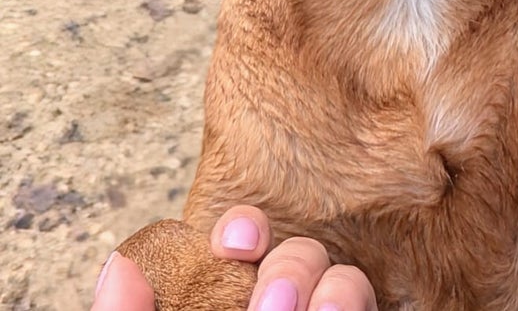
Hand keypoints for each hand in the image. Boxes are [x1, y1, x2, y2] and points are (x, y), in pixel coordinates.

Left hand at [91, 206, 377, 310]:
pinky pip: (380, 307)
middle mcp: (283, 304)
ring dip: (340, 288)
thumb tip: (122, 263)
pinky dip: (361, 304)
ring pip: (349, 282)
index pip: (244, 244)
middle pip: (303, 255)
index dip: (244, 228)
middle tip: (272, 304)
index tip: (234, 243)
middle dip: (293, 266)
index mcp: (228, 301)